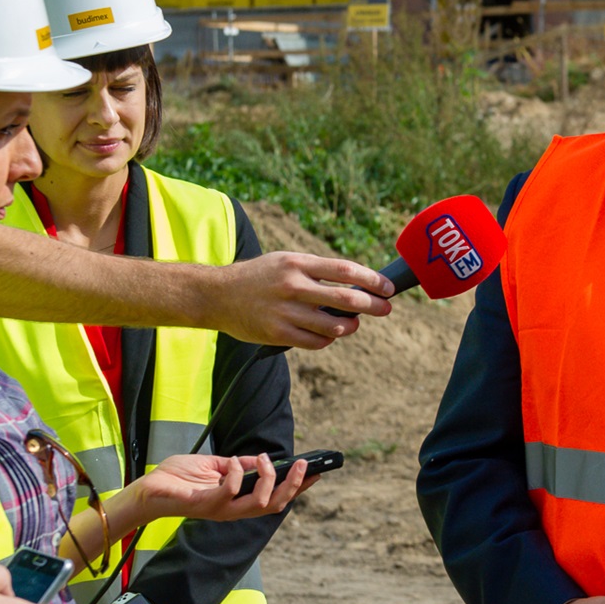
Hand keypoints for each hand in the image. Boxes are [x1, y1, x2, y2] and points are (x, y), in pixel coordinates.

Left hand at [126, 453, 309, 525]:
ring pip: (260, 503)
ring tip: (265, 459)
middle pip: (275, 505)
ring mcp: (221, 510)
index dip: (298, 488)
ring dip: (269, 479)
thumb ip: (237, 465)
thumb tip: (258, 459)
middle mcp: (234, 510)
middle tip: (303, 464)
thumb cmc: (178, 478)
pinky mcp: (207, 504)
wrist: (149, 489)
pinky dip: (237, 473)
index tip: (317, 473)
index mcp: (238, 501)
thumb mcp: (215, 466)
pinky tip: (233, 463)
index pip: (275, 498)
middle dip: (294, 486)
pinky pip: (231, 490)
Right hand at [205, 252, 393, 348]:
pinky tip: (330, 334)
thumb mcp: (286, 261)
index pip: (345, 270)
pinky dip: (328, 339)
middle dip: (373, 305)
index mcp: (298, 263)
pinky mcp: (277, 333)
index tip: (387, 287)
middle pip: (346, 298)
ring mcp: (285, 311)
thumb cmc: (259, 277)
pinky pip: (315, 342)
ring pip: (334, 325)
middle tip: (386, 308)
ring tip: (354, 323)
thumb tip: (355, 283)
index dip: (372, 280)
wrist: (216, 295)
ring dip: (351, 325)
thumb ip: (317, 271)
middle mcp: (293, 286)